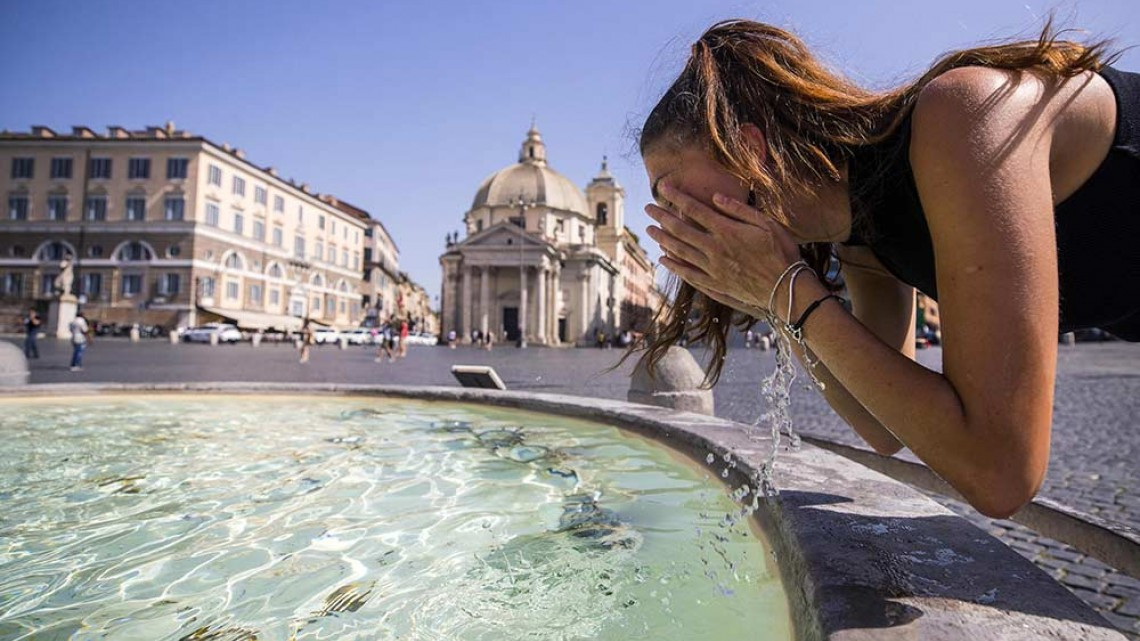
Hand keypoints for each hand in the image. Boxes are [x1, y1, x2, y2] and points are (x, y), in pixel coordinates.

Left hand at [645, 182, 803, 315]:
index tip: (663, 187)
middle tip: (647, 208)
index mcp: (727, 231)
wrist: (785, 289)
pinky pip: (688, 274)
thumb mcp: (767, 224)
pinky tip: (663, 259)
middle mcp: (715, 249)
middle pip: (681, 230)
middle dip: (662, 217)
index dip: (677, 197)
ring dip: (663, 239)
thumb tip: (716, 196)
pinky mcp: (715, 284)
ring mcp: (712, 268)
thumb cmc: (781, 252)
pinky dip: (674, 266)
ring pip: (680, 251)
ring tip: (650, 230)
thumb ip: (740, 210)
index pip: (695, 210)